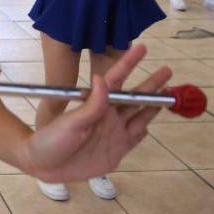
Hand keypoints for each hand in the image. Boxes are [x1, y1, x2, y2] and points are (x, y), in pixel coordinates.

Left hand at [24, 45, 171, 181]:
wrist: (44, 166)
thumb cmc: (52, 140)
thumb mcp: (71, 123)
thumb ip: (91, 105)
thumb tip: (102, 78)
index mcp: (96, 104)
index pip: (117, 79)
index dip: (129, 63)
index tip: (142, 47)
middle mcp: (108, 115)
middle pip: (135, 97)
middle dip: (152, 84)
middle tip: (168, 70)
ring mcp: (114, 133)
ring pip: (140, 115)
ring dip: (153, 105)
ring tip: (169, 94)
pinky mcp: (117, 150)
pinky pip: (135, 137)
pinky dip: (144, 130)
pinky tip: (151, 123)